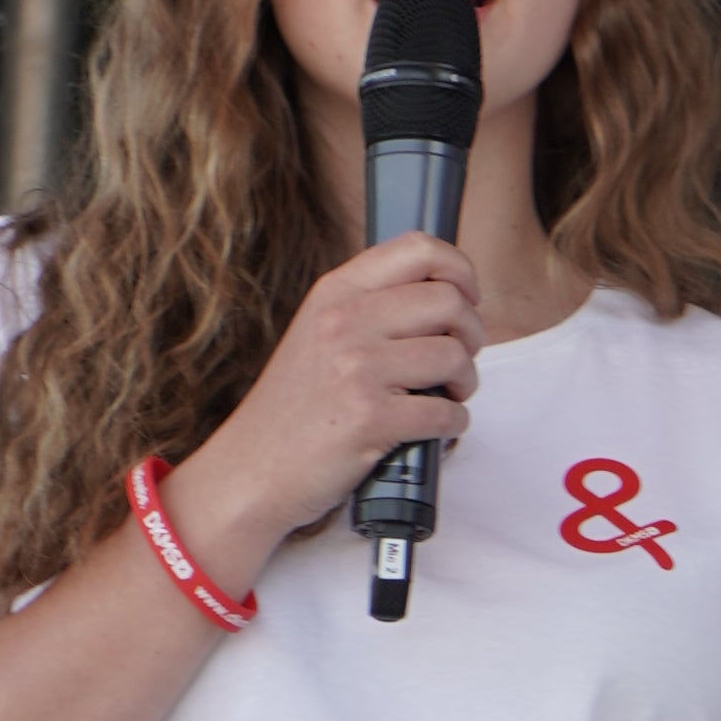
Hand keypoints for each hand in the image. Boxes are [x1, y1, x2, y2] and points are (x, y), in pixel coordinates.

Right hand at [176, 236, 480, 579]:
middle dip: (470, 335)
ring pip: (455, 356)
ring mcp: (356, 369)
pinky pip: (447, 412)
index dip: (460, 271)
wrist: (250, 470)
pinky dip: (454, 424)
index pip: (419, 249)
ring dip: (465, 382)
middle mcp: (344, 322)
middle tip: (458, 359)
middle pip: (450, 301)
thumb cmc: (293, 409)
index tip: (467, 298)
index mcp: (335, 293)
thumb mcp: (318, 333)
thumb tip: (447, 296)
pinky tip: (434, 429)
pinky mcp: (370, 418)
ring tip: (446, 395)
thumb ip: (371, 306)